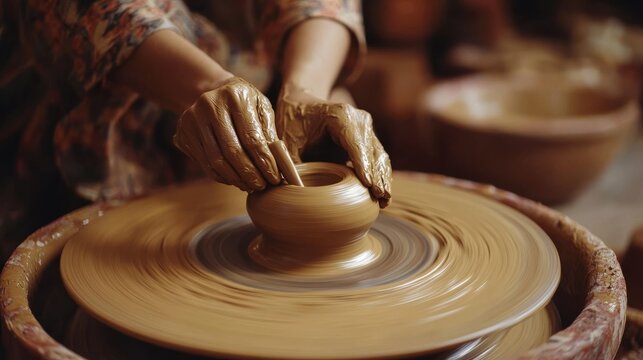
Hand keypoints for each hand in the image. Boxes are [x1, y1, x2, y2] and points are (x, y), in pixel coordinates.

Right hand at [174, 77, 280, 191]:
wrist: (212, 90)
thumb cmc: (244, 102)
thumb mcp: (261, 108)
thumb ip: (269, 133)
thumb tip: (280, 163)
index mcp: (235, 96)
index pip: (251, 138)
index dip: (264, 162)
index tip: (275, 178)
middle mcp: (210, 105)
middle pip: (232, 151)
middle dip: (250, 173)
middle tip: (262, 186)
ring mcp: (192, 119)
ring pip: (216, 160)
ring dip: (235, 179)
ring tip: (250, 186)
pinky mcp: (183, 133)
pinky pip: (205, 163)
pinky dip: (221, 176)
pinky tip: (235, 180)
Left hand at [276, 85, 391, 207]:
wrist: (301, 104)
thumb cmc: (293, 122)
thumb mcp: (288, 141)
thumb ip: (292, 164)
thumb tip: (296, 191)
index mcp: (340, 116)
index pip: (355, 143)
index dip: (362, 164)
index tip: (368, 184)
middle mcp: (358, 120)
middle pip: (372, 151)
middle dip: (377, 176)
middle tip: (381, 199)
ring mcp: (365, 129)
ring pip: (379, 156)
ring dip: (383, 179)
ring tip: (385, 201)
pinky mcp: (366, 140)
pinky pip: (376, 159)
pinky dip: (380, 176)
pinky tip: (383, 194)